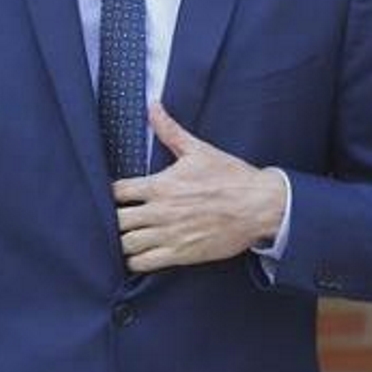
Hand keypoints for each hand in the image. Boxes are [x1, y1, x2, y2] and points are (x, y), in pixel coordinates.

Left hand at [112, 103, 286, 272]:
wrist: (260, 206)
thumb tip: (153, 107)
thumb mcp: (199, 150)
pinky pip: (143, 264)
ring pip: (125, 245)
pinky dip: (135, 261)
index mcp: (161, 185)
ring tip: (127, 237)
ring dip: (122, 242)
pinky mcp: (180, 255)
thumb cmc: (232, 178)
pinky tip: (139, 255)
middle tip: (119, 219)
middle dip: (113, 220)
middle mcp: (160, 211)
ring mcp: (169, 235)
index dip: (111, 194)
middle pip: (116, 221)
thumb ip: (170, 130)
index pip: (116, 192)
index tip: (116, 196)